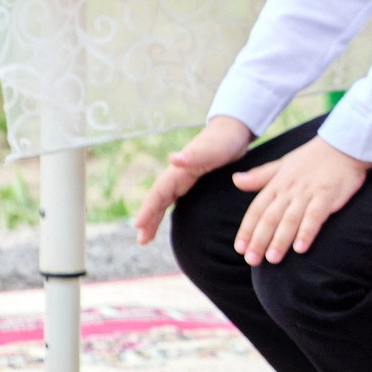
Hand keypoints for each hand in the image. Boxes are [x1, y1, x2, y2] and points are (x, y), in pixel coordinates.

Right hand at [134, 117, 252, 244]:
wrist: (233, 130)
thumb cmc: (224, 140)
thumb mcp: (212, 149)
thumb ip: (194, 155)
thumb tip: (172, 158)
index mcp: (179, 170)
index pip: (159, 192)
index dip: (148, 209)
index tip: (138, 225)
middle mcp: (178, 174)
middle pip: (158, 200)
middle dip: (148, 219)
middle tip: (141, 241)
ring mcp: (184, 178)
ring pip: (164, 201)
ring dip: (154, 219)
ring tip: (146, 238)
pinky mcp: (193, 181)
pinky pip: (175, 199)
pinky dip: (166, 212)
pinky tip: (163, 222)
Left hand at [231, 135, 370, 263]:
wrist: (344, 143)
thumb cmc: (313, 157)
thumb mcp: (283, 164)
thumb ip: (260, 176)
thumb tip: (236, 181)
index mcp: (277, 183)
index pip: (257, 209)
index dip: (247, 230)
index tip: (240, 249)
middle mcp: (290, 190)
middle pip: (270, 217)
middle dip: (259, 240)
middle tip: (252, 261)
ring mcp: (309, 192)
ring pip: (290, 219)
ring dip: (280, 239)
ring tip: (273, 259)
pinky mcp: (328, 194)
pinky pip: (315, 215)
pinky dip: (307, 231)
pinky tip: (301, 248)